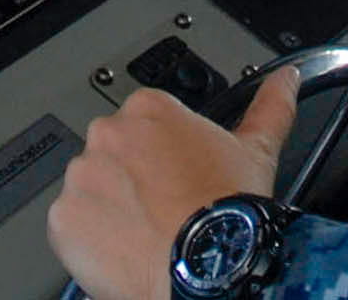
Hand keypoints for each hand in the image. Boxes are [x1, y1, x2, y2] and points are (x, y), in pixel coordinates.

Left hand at [48, 66, 302, 299]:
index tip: (174, 176)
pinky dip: (88, 239)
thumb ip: (270, 105)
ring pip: (90, 189)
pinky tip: (122, 248)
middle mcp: (109, 134)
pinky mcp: (63, 219)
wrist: (205, 266)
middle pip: (113, 153)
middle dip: (132, 177)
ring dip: (109, 206)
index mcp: (150, 108)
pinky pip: (69, 226)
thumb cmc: (228, 209)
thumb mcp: (256, 149)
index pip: (145, 122)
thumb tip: (284, 80)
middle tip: (161, 207)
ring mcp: (82, 176)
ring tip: (144, 232)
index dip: (162, 154)